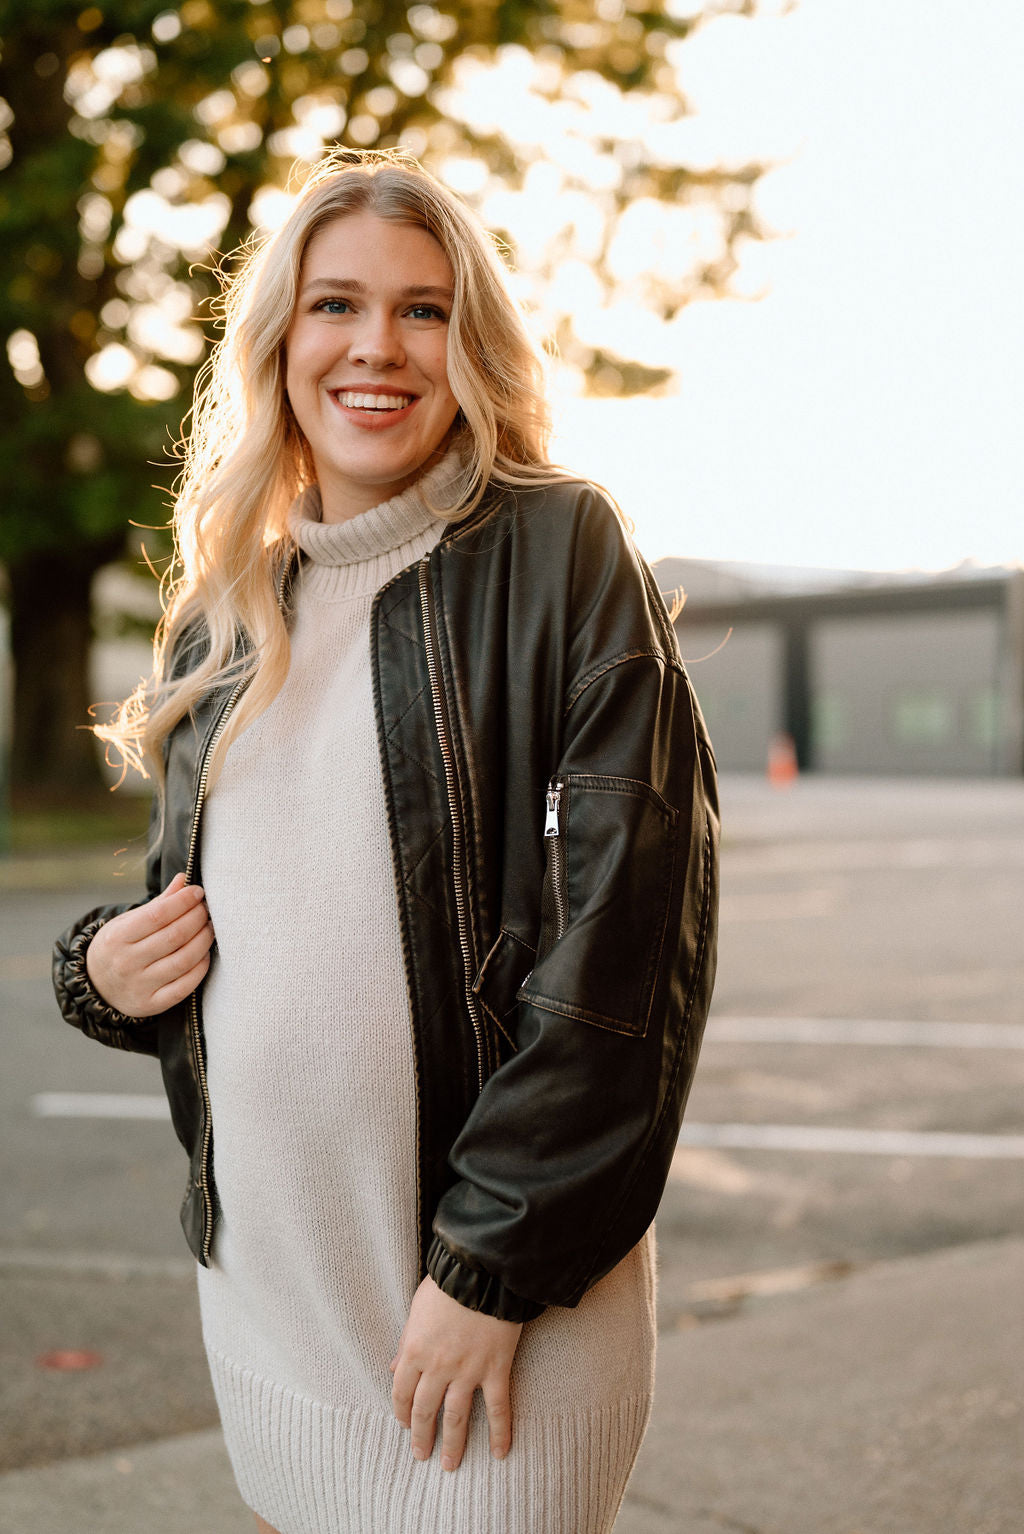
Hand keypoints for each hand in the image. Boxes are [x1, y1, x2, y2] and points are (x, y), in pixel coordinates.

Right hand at [85, 872, 214, 1016]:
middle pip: (174, 936)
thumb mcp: (128, 922)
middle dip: (197, 918)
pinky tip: (205, 954)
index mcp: (118, 937)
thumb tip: (183, 880)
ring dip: (203, 941)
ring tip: (209, 928)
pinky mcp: (152, 1003)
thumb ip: (158, 904)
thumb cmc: (119, 946)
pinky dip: (200, 968)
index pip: (158, 915)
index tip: (197, 892)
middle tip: (207, 910)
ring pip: (183, 960)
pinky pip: (184, 986)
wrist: (97, 986)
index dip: (182, 901)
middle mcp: (126, 962)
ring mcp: (139, 985)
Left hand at [390, 1276, 521, 1470]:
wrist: (483, 1272)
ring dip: (453, 1443)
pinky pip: (498, 1407)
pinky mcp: (495, 1368)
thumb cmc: (447, 1284)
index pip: (402, 1392)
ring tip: (450, 1465)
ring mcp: (468, 1370)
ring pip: (457, 1416)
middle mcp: (438, 1366)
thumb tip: (392, 1368)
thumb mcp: (416, 1309)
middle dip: (422, 1436)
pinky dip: (499, 1432)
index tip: (404, 1426)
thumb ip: (405, 1341)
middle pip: (425, 1410)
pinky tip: (499, 1453)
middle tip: (422, 1456)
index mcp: (414, 1350)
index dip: (401, 1413)